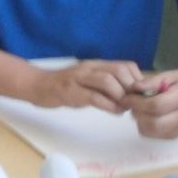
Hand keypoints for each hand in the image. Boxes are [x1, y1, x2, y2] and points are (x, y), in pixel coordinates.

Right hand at [27, 60, 143, 113]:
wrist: (37, 86)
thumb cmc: (65, 86)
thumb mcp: (88, 81)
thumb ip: (106, 85)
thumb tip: (130, 96)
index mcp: (97, 65)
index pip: (126, 65)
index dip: (138, 79)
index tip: (140, 94)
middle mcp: (90, 68)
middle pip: (119, 70)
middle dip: (131, 88)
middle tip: (134, 102)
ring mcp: (79, 78)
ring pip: (108, 81)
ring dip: (121, 96)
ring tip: (124, 108)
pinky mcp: (71, 91)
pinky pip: (94, 97)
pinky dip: (109, 106)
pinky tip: (114, 112)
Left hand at [121, 71, 177, 137]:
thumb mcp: (172, 74)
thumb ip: (152, 81)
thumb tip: (134, 88)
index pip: (157, 105)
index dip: (138, 102)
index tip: (128, 96)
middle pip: (154, 123)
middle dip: (138, 113)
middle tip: (133, 104)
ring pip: (153, 132)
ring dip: (140, 122)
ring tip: (140, 109)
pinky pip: (156, 135)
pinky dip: (147, 127)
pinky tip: (148, 116)